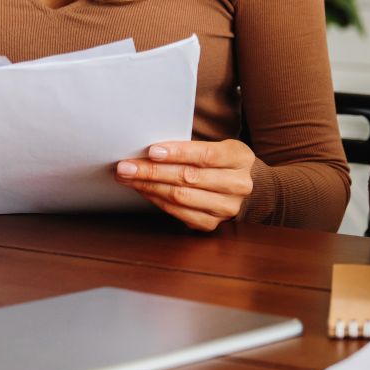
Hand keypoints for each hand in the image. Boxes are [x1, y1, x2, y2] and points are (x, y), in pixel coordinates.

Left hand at [115, 139, 253, 230]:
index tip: (151, 151)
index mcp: (240, 158)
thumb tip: (149, 150)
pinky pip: (178, 212)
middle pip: (189, 177)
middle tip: (126, 166)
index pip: (206, 155)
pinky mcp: (212, 223)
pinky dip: (157, 200)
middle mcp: (237, 185)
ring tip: (127, 178)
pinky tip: (143, 191)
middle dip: (152, 171)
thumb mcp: (217, 146)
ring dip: (149, 187)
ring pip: (181, 197)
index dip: (178, 153)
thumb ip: (191, 148)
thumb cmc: (221, 162)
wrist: (244, 187)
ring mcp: (226, 207)